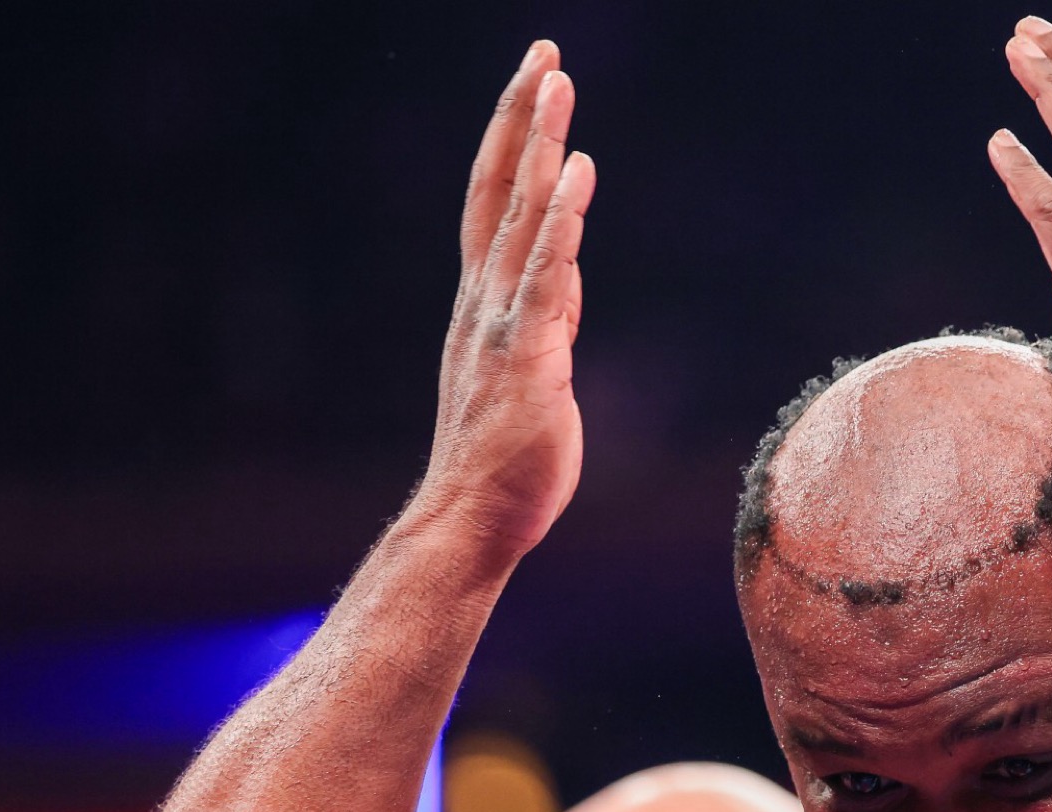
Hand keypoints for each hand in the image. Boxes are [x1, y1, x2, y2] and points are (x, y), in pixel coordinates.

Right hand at [417, 41, 594, 551]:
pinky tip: (577, 172)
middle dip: (522, 117)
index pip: (493, 201)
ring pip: (520, 217)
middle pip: (499, 189)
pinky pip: (544, 274)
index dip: (513, 139)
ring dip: (540, 148)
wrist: (475, 517)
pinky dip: (560, 221)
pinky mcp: (528, 354)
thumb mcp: (534, 366)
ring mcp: (500, 323)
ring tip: (558, 85)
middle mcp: (483, 299)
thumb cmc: (506, 453)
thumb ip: (546, 315)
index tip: (534, 82)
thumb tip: (566, 274)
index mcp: (483, 301)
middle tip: (545, 54)